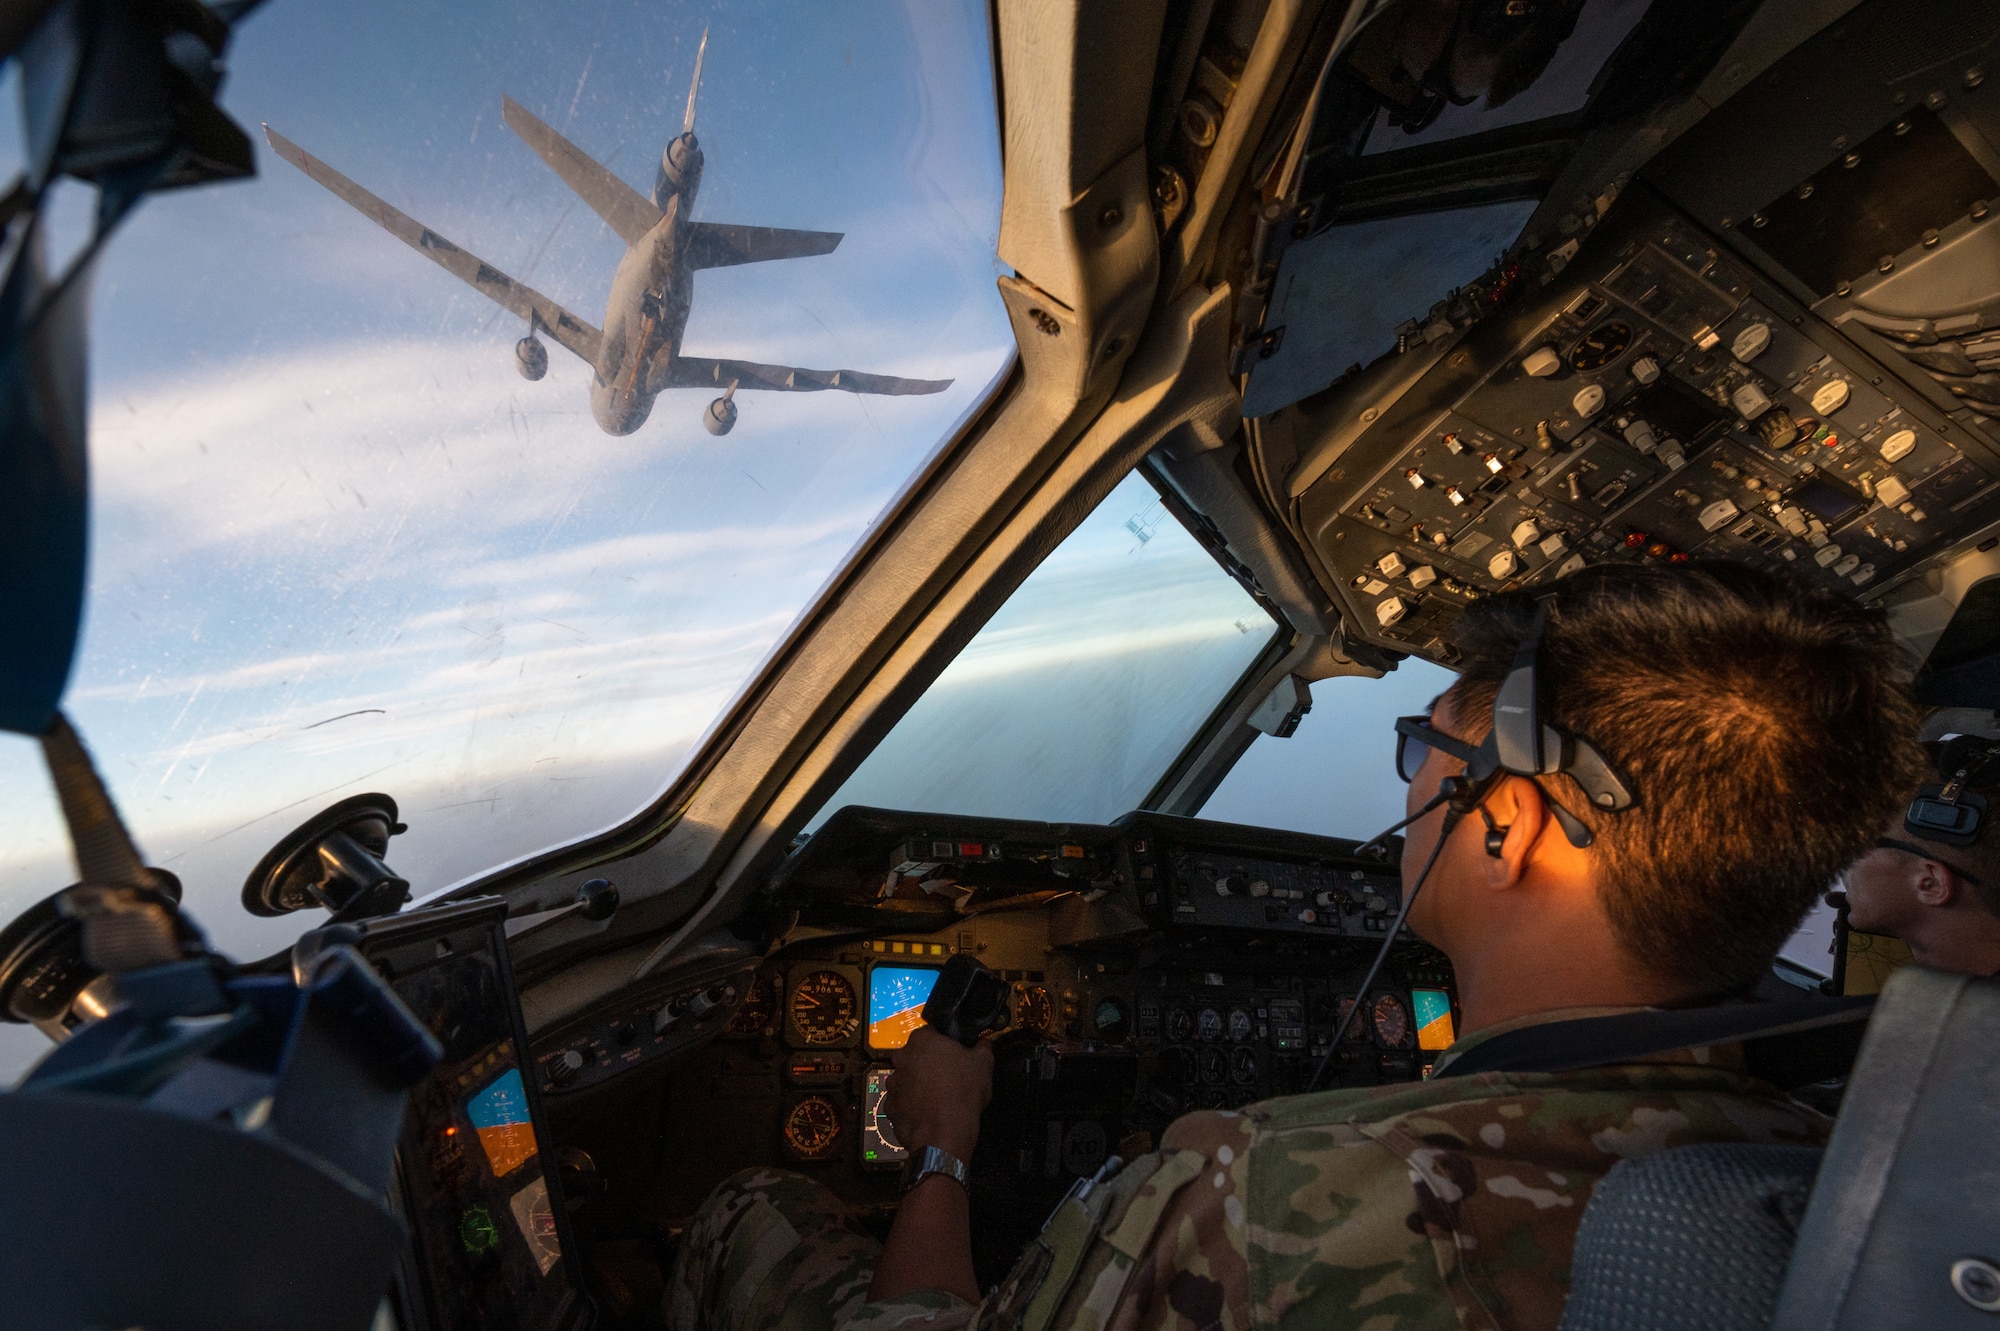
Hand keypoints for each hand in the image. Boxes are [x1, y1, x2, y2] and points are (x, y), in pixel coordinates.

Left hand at [884, 1025, 991, 1160]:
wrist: (944, 1132)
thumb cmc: (963, 1091)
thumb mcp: (983, 1064)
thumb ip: (982, 1047)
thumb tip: (982, 1043)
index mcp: (921, 1040)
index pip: (931, 1034)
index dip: (944, 1045)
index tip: (953, 1056)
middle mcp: (901, 1058)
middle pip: (915, 1056)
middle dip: (927, 1064)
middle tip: (946, 1078)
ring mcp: (893, 1084)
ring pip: (906, 1080)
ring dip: (917, 1086)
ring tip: (936, 1099)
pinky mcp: (889, 1108)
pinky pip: (901, 1103)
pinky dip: (911, 1107)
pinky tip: (926, 1114)